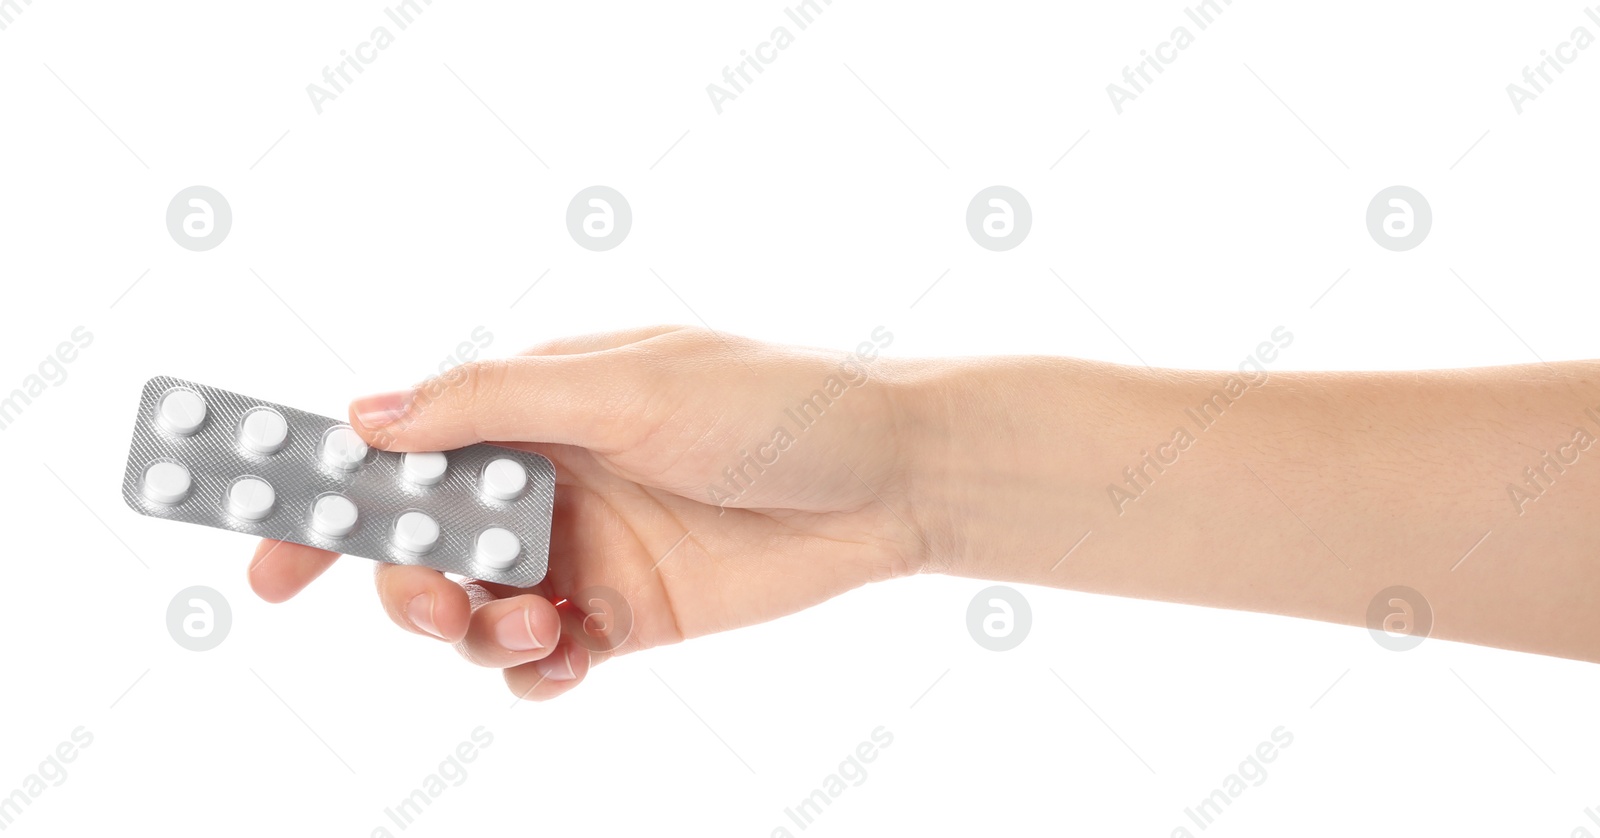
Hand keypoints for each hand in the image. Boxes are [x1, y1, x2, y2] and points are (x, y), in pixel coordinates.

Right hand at [247, 325, 925, 699]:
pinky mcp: (626, 615)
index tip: (269, 558)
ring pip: (474, 613)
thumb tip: (364, 418)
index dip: (325, 497)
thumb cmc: (773, 405)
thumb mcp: (629, 385)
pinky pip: (544, 660)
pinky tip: (561, 661)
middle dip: (404, 586)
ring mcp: (583, 551)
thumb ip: (496, 403)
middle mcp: (545, 480)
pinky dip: (533, 673)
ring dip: (472, 633)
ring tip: (526, 628)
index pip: (401, 448)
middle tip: (438, 605)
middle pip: (421, 546)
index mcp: (532, 406)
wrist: (887, 480)